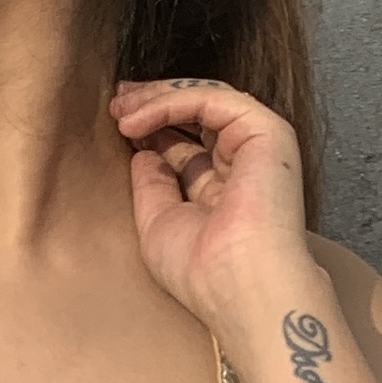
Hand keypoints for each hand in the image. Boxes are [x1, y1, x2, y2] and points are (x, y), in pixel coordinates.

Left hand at [112, 78, 313, 336]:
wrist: (238, 284)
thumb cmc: (201, 270)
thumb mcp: (157, 224)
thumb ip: (151, 185)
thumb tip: (142, 151)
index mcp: (222, 191)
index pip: (185, 147)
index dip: (151, 130)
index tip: (116, 123)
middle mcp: (242, 166)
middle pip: (195, 117)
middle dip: (152, 104)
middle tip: (114, 101)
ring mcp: (258, 147)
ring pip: (204, 101)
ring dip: (156, 98)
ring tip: (119, 107)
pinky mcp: (266, 132)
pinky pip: (212, 100)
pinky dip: (170, 102)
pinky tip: (136, 118)